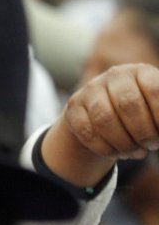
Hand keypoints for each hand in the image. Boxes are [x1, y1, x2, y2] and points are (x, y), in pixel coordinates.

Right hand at [42, 63, 158, 186]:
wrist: (103, 114)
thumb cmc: (140, 113)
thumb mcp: (154, 108)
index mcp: (140, 72)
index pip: (154, 90)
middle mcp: (114, 75)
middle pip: (128, 104)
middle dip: (144, 132)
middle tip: (151, 145)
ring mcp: (90, 90)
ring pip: (104, 119)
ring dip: (124, 143)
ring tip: (136, 152)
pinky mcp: (73, 107)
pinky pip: (87, 131)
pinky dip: (105, 148)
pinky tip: (117, 152)